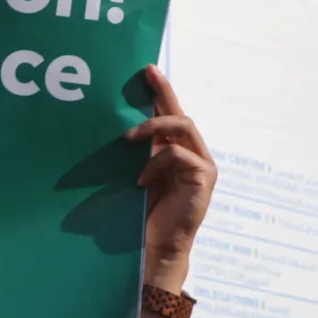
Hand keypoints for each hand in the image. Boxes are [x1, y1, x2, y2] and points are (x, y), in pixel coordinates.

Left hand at [126, 67, 215, 290]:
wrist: (155, 247)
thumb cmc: (141, 215)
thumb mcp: (133, 176)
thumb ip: (133, 155)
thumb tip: (113, 130)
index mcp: (174, 152)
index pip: (169, 115)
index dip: (161, 92)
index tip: (147, 70)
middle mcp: (191, 154)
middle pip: (179, 114)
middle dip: (163, 92)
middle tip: (146, 75)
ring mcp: (200, 164)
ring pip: (182, 126)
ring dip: (153, 127)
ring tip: (128, 139)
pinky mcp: (204, 176)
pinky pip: (179, 154)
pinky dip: (156, 162)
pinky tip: (140, 180)